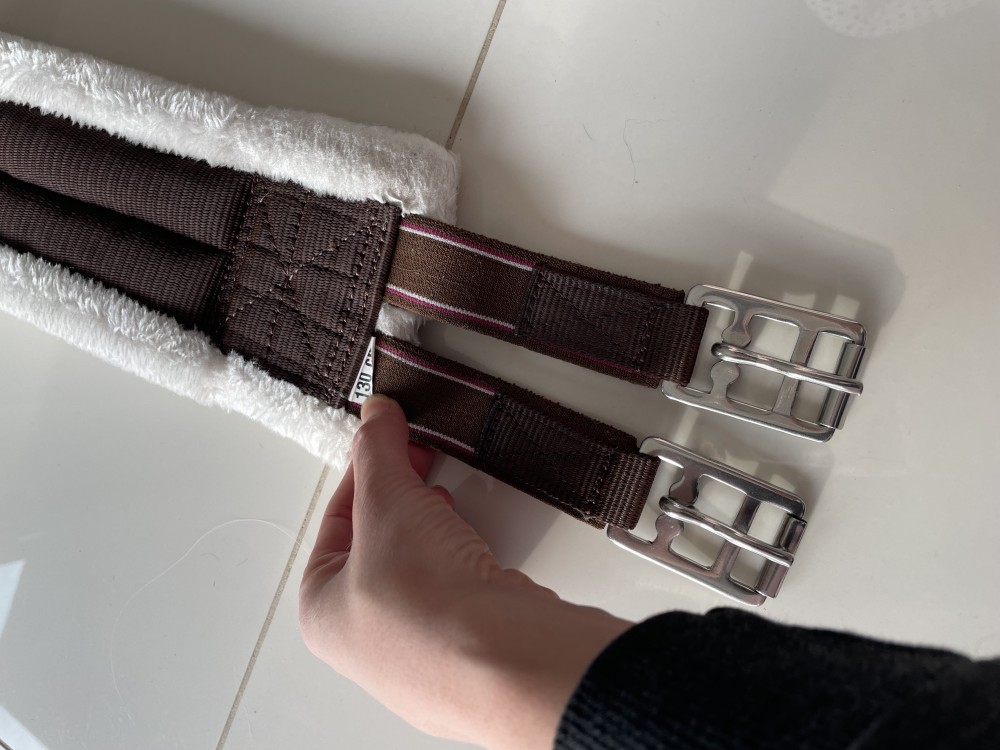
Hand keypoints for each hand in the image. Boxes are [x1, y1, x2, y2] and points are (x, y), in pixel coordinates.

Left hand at [299, 395, 631, 748]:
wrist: (506, 659)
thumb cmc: (429, 610)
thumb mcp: (388, 502)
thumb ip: (379, 452)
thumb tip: (374, 417)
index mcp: (322, 610)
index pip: (337, 520)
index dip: (365, 470)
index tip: (386, 438)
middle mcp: (366, 639)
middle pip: (379, 543)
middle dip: (402, 496)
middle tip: (419, 461)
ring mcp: (420, 649)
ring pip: (420, 566)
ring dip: (433, 526)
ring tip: (445, 499)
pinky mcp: (469, 646)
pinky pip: (457, 589)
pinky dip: (463, 558)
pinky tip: (474, 542)